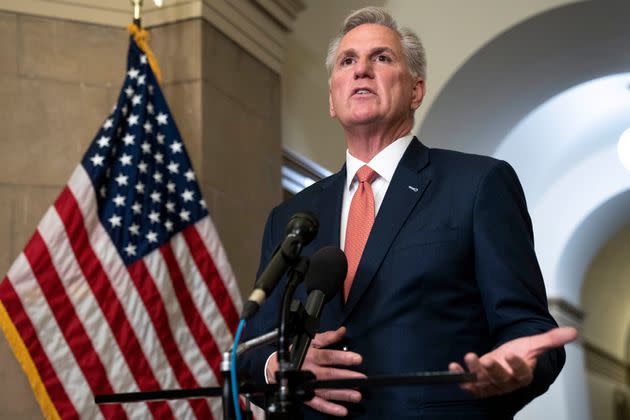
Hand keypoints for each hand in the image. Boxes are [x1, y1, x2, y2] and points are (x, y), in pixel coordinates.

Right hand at [266, 326, 364, 415]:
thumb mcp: (310, 341)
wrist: (277, 367)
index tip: (358, 359)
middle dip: (346, 378)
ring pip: (326, 391)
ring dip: (342, 394)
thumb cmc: (297, 352)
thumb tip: (342, 331)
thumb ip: (327, 337)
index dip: (342, 358)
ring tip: (357, 396)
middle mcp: (309, 371)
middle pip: (329, 375)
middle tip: (361, 380)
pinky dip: (330, 409)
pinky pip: (318, 404)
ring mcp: (306, 385)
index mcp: (310, 355)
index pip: (328, 356)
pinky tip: (343, 411)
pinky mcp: (304, 396)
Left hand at [448, 326, 576, 397]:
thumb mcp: (535, 343)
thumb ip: (552, 339)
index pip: (522, 373)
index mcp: (523, 373)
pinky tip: (453, 367)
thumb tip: (573, 332)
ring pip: (483, 382)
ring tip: (468, 357)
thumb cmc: (522, 351)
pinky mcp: (479, 384)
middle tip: (485, 359)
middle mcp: (507, 381)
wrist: (509, 358)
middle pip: (501, 379)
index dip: (517, 365)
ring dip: (473, 371)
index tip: (512, 354)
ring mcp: (492, 383)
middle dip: (492, 370)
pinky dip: (460, 377)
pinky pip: (469, 384)